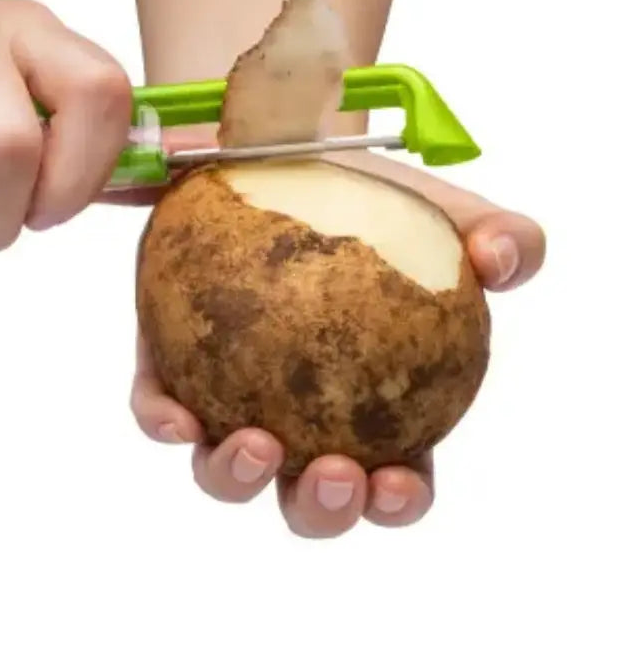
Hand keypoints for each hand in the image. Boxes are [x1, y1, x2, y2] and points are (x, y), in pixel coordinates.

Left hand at [117, 141, 545, 538]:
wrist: (279, 154)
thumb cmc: (366, 196)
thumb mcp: (437, 210)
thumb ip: (497, 236)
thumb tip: (506, 260)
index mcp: (370, 409)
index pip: (392, 478)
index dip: (397, 501)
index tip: (398, 480)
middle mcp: (296, 416)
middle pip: (306, 496)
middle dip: (322, 510)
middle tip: (337, 474)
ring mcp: (227, 396)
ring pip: (223, 469)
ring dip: (236, 477)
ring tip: (256, 444)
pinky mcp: (167, 365)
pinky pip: (158, 407)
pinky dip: (163, 420)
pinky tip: (174, 413)